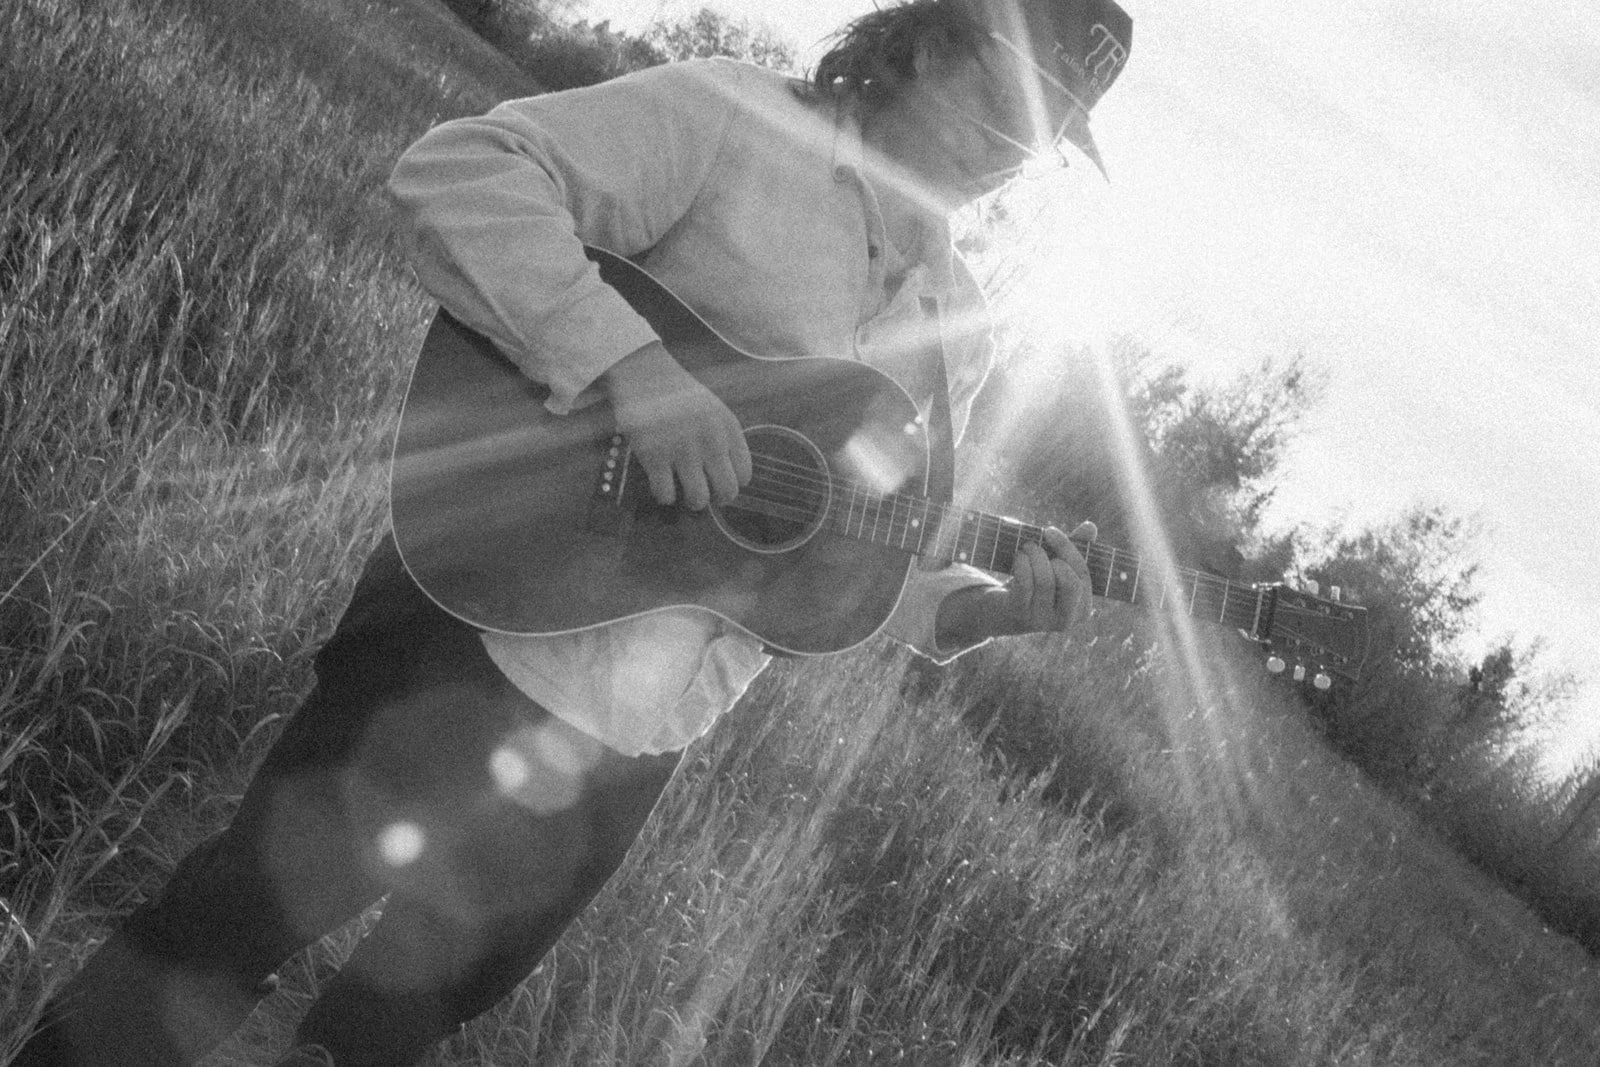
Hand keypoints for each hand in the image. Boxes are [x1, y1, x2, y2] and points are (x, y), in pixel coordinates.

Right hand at [601, 341, 751, 508]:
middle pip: (727, 491)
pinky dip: (664, 496)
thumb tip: (726, 478)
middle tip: (704, 494)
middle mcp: (711, 441)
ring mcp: (683, 450)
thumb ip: (724, 439)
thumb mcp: (713, 410)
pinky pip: (666, 495)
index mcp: (728, 428)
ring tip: (682, 491)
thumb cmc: (678, 394)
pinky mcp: (655, 456)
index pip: (744, 474)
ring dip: (691, 501)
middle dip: (716, 499)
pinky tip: (660, 483)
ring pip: (698, 499)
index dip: (732, 484)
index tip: (719, 483)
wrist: (644, 374)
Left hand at [935, 521, 1096, 647]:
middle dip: (1054, 556)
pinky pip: (1025, 584)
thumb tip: (1090, 526)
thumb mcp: (1056, 568)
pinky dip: (1022, 563)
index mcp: (1082, 610)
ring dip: (1034, 556)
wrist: (1000, 610)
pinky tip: (1019, 557)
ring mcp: (1041, 620)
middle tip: (1037, 545)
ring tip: (1026, 548)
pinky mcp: (1019, 615)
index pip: (1083, 575)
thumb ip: (1075, 549)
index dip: (1068, 548)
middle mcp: (1065, 621)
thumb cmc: (1035, 585)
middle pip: (1070, 583)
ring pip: (1045, 581)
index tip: (1050, 531)